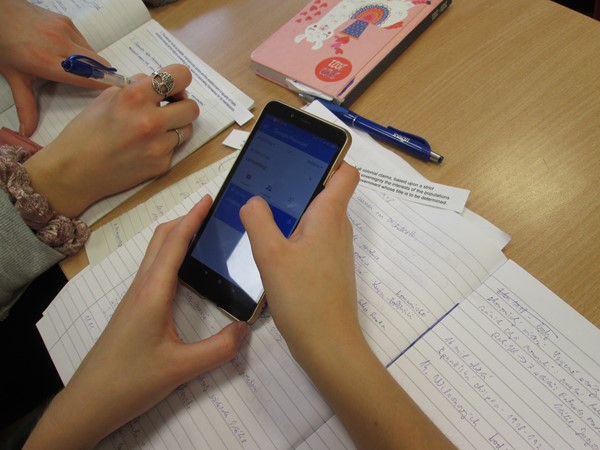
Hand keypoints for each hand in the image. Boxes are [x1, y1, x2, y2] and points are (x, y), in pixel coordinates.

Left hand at [0, 0, 110, 135]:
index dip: (101, 85)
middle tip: (104, 86)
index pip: (84, 77)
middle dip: (102, 76)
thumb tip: (28, 131)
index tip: (114, 93)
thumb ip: (26, 105)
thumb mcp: (14, 77)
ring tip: (82, 70)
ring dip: (92, 63)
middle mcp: (58, 44)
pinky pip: (84, 41)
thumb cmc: (4, 44)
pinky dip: (83, 50)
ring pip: (92, 53)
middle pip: (96, 64)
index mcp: (45, 61)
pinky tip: (71, 54)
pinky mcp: (66, 21)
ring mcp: (64, 30)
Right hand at [23, 63, 199, 217]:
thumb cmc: (85, 132)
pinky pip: (174, 148)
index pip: (180, 76)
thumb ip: (136, 87)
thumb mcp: (107, 98)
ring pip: (187, 128)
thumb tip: (158, 83)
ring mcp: (159, 146)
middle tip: (167, 106)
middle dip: (182, 104)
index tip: (172, 86)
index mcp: (135, 97)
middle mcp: (151, 121)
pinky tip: (144, 146)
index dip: (179, 79)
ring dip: (176, 124)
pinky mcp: (162, 164)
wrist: (75, 172)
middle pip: (192, 107)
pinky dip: (164, 144)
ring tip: (154, 127)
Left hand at [24, 196, 248, 448]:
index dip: (192, 218)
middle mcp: (142, 287)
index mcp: (153, 292)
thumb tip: (246, 328)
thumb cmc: (131, 381)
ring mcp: (134, 297)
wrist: (89, 402)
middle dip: (185, 219)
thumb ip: (220, 349)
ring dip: (176, 236)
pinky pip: (153, 269)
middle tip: (211, 212)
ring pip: (155, 254)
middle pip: (161, 240)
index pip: (174, 243)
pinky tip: (185, 270)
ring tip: (203, 234)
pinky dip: (170, 255)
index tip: (209, 198)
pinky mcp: (133, 309)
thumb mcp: (182, 368)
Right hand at [241, 164, 450, 448]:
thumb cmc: (304, 298)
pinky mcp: (328, 269)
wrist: (328, 345)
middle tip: (267, 185)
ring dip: (294, 212)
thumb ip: (258, 221)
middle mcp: (338, 229)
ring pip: (317, 218)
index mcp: (329, 216)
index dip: (330, 159)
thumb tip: (253, 200)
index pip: (346, 173)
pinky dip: (294, 235)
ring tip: (263, 215)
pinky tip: (272, 249)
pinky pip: (312, 239)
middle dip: (299, 184)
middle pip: (326, 193)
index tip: (303, 157)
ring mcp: (335, 250)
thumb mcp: (270, 255)